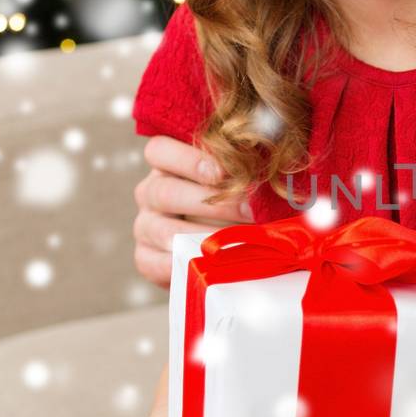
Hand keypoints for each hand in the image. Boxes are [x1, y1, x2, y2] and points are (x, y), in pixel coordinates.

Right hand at [133, 134, 253, 289]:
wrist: (227, 246)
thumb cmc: (237, 202)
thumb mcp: (238, 180)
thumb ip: (244, 172)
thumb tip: (270, 173)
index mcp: (167, 164)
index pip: (159, 151)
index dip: (189, 160)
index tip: (223, 172)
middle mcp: (150, 192)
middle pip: (164, 191)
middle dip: (210, 201)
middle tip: (247, 209)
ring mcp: (145, 226)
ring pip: (163, 229)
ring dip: (203, 236)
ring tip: (238, 241)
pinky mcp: (145, 258)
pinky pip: (153, 263)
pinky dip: (183, 265)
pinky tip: (209, 264)